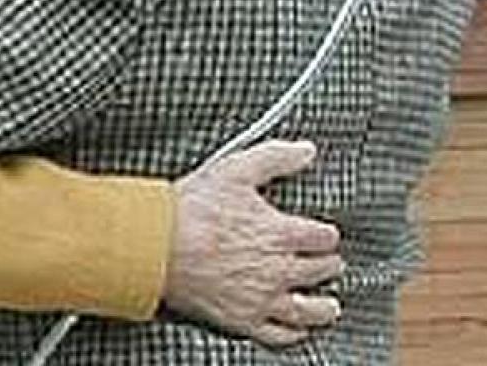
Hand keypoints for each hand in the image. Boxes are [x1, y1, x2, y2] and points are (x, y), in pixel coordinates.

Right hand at [162, 140, 343, 346]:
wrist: (157, 247)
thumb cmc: (191, 210)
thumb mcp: (235, 169)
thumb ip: (276, 158)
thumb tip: (305, 151)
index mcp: (282, 232)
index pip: (323, 237)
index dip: (327, 234)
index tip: (326, 235)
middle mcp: (279, 269)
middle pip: (320, 271)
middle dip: (328, 265)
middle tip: (329, 263)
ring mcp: (262, 297)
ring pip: (308, 310)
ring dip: (324, 307)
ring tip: (330, 306)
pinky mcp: (242, 320)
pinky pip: (278, 334)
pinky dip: (293, 334)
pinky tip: (296, 331)